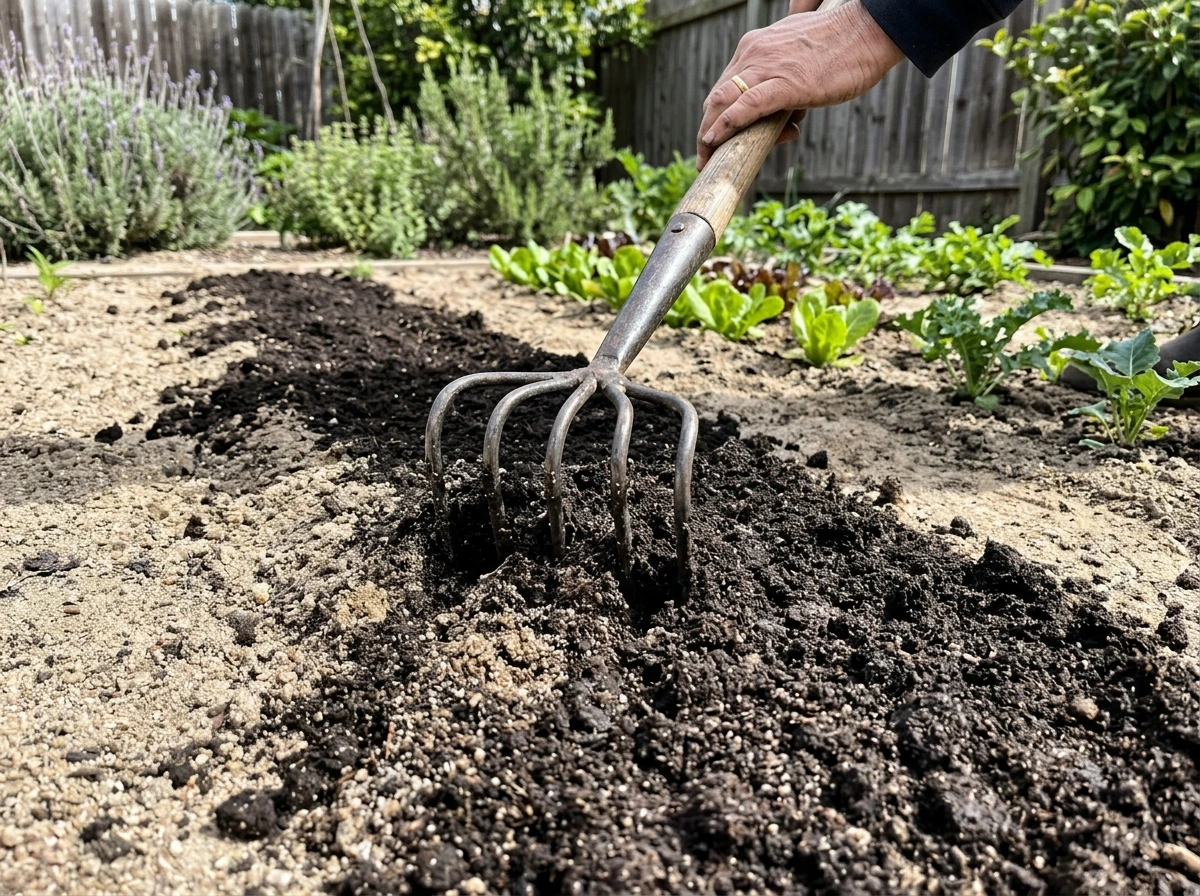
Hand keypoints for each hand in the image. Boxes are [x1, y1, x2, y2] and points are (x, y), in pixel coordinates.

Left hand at [696, 0, 903, 169]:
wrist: (869, 32)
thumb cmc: (843, 48)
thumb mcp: (804, 65)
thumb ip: (789, 89)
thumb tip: (790, 122)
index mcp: (756, 46)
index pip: (726, 85)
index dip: (717, 115)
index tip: (714, 137)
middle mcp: (754, 53)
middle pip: (717, 96)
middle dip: (707, 128)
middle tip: (705, 154)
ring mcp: (767, 67)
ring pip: (723, 102)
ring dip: (709, 134)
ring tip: (706, 157)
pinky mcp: (784, 84)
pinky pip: (745, 107)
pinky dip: (725, 126)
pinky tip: (715, 141)